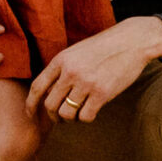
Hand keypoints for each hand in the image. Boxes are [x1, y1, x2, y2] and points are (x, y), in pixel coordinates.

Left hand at [26, 16, 161, 122]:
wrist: (131, 41)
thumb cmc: (104, 47)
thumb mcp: (77, 52)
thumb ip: (62, 69)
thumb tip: (49, 94)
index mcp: (62, 60)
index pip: (37, 87)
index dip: (30, 104)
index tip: (30, 114)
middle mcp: (70, 72)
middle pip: (50, 104)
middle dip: (53, 116)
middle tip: (60, 118)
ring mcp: (86, 83)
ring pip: (66, 113)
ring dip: (70, 119)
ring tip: (77, 114)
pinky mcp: (102, 93)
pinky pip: (85, 116)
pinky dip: (86, 118)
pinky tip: (92, 111)